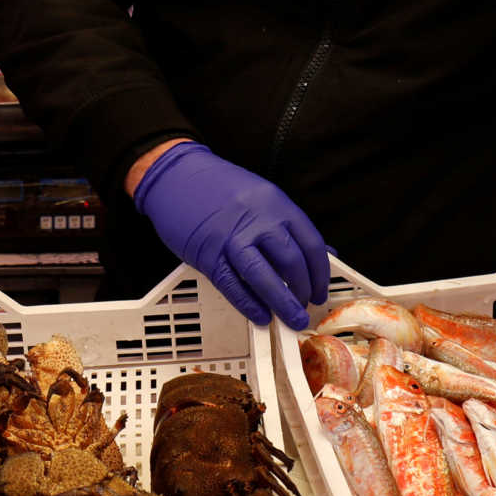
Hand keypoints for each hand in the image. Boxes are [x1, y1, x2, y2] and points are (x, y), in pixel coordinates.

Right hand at [129, 142, 330, 327]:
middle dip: (303, 291)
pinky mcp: (208, 254)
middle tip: (305, 308)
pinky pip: (232, 285)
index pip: (310, 244)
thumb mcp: (260, 196)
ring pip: (264, 276)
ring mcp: (231, 238)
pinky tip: (259, 315)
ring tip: (291, 319)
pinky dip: (248, 304)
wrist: (175, 175)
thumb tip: (317, 254)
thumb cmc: (216, 186)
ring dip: (282, 303)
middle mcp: (257, 220)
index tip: (320, 289)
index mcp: (275, 204)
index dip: (320, 273)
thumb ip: (286, 225)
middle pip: (291, 262)